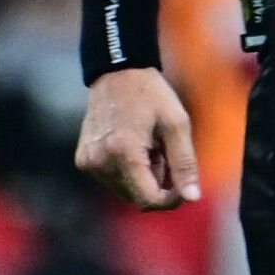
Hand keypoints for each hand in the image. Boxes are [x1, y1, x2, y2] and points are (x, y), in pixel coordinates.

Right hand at [76, 68, 201, 209]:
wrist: (118, 74)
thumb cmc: (152, 96)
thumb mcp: (177, 125)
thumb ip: (185, 164)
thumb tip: (192, 198)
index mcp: (124, 154)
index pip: (148, 200)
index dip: (171, 200)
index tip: (185, 185)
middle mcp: (100, 162)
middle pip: (138, 196)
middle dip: (158, 181)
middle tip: (162, 149)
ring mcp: (88, 163)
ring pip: (126, 190)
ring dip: (144, 175)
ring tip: (147, 144)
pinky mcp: (83, 160)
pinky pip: (113, 179)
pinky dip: (128, 170)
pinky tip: (132, 145)